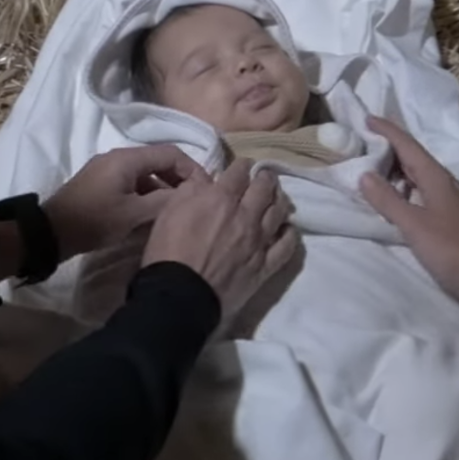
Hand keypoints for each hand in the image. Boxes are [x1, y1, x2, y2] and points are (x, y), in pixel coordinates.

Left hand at [45, 145, 207, 258]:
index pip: (171, 153)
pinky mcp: (102, 184)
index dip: (192, 169)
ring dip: (164, 187)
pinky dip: (148, 193)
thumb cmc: (94, 220)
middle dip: (179, 178)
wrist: (52, 232)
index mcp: (127, 159)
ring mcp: (108, 170)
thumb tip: (190, 195)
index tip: (206, 190)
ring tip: (178, 209)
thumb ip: (164, 202)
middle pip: (159, 161)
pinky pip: (133, 182)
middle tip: (195, 201)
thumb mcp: (133, 214)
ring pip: (146, 173)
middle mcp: (118, 158)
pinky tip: (154, 213)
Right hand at [143, 158, 298, 323]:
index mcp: (220, 199)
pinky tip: (288, 229)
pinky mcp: (264, 266)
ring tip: (278, 196)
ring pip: (278, 212)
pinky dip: (289, 234)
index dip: (242, 165)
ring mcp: (259, 241)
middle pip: (264, 188)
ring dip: (280, 200)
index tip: (243, 165)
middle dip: (265, 178)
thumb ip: (190, 190)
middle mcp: (245, 215)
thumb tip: (206, 180)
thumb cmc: (168, 252)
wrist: (180, 294)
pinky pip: (285, 247)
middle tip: (265, 176)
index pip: (239, 172)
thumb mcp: (169, 211)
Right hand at [359, 117, 458, 316]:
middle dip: (390, 151)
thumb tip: (365, 175)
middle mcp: (446, 184)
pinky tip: (400, 204)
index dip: (387, 131)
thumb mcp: (415, 226)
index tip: (368, 118)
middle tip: (363, 148)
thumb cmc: (454, 249)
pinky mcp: (456, 219)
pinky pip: (426, 194)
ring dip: (398, 173)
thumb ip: (389, 201)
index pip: (408, 145)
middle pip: (415, 159)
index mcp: (436, 178)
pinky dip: (408, 192)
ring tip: (374, 175)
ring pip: (421, 177)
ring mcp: (454, 201)